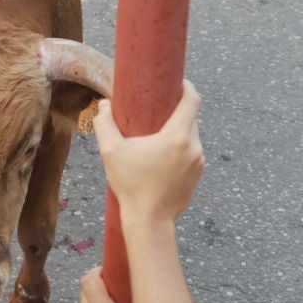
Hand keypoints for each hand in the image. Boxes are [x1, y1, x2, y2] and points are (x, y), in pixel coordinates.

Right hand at [96, 81, 204, 225]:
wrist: (149, 221)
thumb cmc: (130, 185)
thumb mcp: (111, 152)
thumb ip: (105, 124)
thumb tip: (103, 105)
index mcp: (177, 136)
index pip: (192, 100)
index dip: (186, 87)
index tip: (175, 82)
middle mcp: (194, 147)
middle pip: (190, 118)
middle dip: (176, 112)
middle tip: (156, 111)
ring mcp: (199, 162)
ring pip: (191, 137)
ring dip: (178, 133)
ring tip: (157, 137)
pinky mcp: (198, 176)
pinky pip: (192, 154)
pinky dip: (181, 150)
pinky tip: (163, 158)